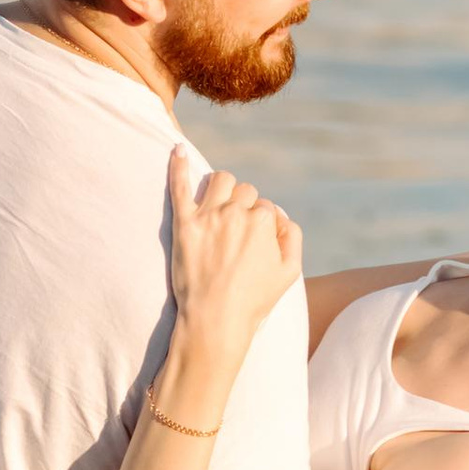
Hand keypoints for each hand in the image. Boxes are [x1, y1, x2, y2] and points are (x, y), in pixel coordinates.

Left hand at [167, 149, 301, 362]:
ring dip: (223, 186)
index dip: (260, 225)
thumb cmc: (254, 300)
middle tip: (236, 232)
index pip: (264, 207)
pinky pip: (179, 186)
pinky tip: (176, 149)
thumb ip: (292, 236)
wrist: (215, 320)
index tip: (253, 246)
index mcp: (263, 221)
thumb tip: (278, 214)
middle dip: (244, 205)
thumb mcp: (290, 271)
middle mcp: (236, 213)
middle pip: (244, 191)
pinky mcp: (184, 224)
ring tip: (219, 201)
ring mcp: (208, 216)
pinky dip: (177, 165)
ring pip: (219, 180)